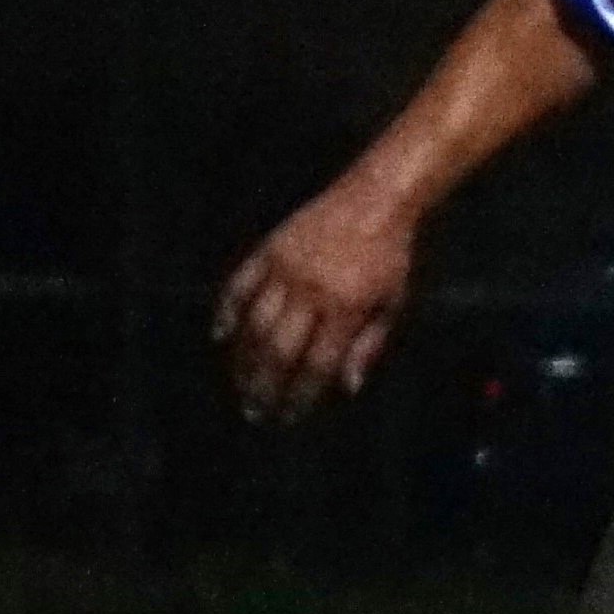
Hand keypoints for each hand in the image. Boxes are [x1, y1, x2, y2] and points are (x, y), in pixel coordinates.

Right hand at [211, 185, 418, 422]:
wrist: (375, 198)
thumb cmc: (391, 255)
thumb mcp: (393, 302)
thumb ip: (369, 346)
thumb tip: (347, 387)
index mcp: (346, 307)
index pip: (316, 365)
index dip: (301, 395)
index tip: (290, 416)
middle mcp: (311, 290)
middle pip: (279, 350)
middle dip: (265, 386)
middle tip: (255, 411)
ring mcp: (285, 268)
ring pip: (255, 323)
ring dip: (244, 359)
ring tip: (240, 385)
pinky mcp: (269, 248)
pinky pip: (239, 284)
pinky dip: (226, 311)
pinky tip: (220, 336)